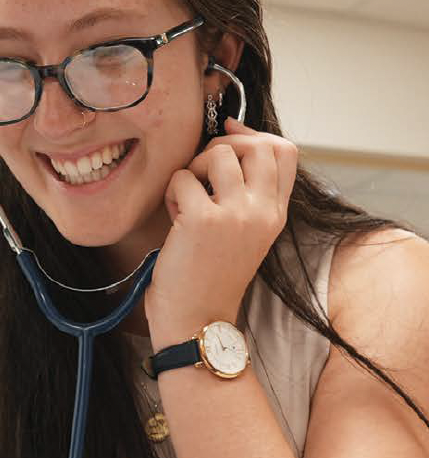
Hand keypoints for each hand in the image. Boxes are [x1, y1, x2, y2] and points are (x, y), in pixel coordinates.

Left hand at [145, 118, 298, 344]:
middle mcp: (262, 212)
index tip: (228, 136)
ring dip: (194, 167)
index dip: (254, 135)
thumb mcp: (244, 234)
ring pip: (218, 153)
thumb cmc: (211, 278)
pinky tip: (173, 217)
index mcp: (275, 215)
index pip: (286, 152)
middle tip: (202, 171)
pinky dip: (172, 191)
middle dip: (224, 144)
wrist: (197, 322)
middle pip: (258, 144)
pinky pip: (182, 178)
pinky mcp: (203, 220)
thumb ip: (246, 196)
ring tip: (187, 197)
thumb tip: (228, 143)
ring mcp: (236, 215)